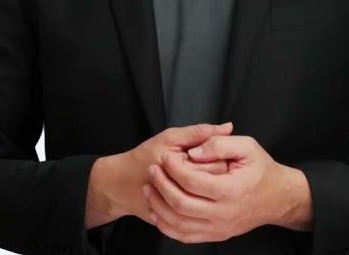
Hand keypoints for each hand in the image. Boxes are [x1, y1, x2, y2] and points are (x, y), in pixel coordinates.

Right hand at [112, 122, 234, 222]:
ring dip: (208, 190)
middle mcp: (189, 193)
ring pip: (211, 200)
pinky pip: (200, 214)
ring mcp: (185, 211)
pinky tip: (192, 194)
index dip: (217, 156)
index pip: (219, 164)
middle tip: (201, 165)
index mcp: (186, 168)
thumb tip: (228, 127)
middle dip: (214, 173)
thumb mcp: (169, 138)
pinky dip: (199, 204)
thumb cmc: (143, 158)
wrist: (120, 186)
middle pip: (218, 183)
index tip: (206, 152)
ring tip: (198, 179)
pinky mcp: (181, 222)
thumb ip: (199, 132)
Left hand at [142, 133, 302, 243]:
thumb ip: (219, 144)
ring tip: (150, 188)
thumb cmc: (262, 170)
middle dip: (162, 186)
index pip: (192, 182)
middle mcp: (224, 213)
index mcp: (231, 190)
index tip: (165, 157)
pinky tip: (158, 211)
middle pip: (181, 204)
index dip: (173, 169)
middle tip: (152, 170)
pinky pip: (185, 236)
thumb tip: (193, 152)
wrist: (278, 198)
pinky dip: (167, 226)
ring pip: (179, 224)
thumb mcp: (248, 146)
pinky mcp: (216, 235)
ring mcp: (219, 228)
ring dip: (159, 207)